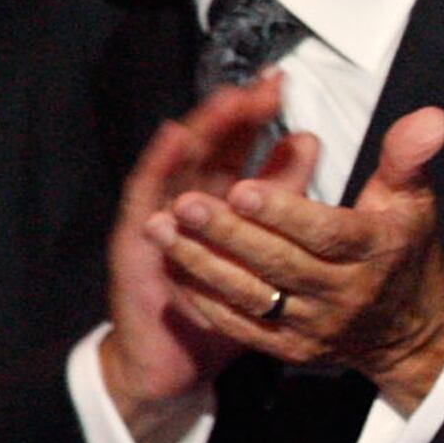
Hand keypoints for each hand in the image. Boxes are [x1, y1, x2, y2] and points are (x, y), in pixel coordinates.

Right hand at [98, 77, 291, 442]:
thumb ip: (283, 194)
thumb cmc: (225, 301)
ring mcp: (157, 216)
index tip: (280, 85)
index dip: (255, 114)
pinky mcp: (136, 238)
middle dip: (235, 112)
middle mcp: (184, 199)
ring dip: (203, 129)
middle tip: (264, 85)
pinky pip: (146, 195)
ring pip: (180, 163)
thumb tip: (307, 141)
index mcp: (215, 197)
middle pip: (209, 145)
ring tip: (230, 100)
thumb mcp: (263, 246)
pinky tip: (178, 138)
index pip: (236, 145)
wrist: (177, 358)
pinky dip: (161, 163)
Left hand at [158, 104, 443, 409]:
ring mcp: (316, 326)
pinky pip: (243, 326)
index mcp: (374, 252)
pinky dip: (207, 299)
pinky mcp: (293, 349)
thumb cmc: (403, 251)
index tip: (242, 188)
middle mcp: (345, 294)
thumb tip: (431, 117)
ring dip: (204, 263)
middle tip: (186, 203)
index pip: (326, 233)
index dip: (283, 213)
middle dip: (230, 234)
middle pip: (281, 263)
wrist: (413, 329)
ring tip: (163, 229)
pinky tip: (176, 268)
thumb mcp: (414, 200)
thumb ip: (410, 156)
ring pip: (254, 296)